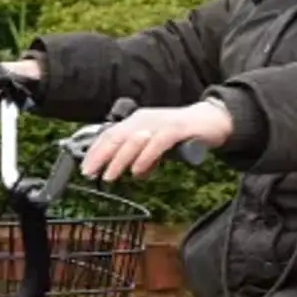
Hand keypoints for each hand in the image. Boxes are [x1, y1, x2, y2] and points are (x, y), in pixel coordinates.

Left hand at [81, 102, 231, 181]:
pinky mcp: (177, 129)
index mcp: (136, 122)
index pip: (109, 135)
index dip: (95, 151)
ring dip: (119, 160)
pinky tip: (137, 171)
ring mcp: (160, 123)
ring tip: (108, 176)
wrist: (212, 119)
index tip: (84, 168)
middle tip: (88, 173)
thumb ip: (146, 159)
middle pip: (116, 137)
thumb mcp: (158, 147)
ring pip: (133, 141)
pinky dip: (145, 158)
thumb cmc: (182, 133)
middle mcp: (144, 119)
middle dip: (100, 156)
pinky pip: (157, 144)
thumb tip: (136, 174)